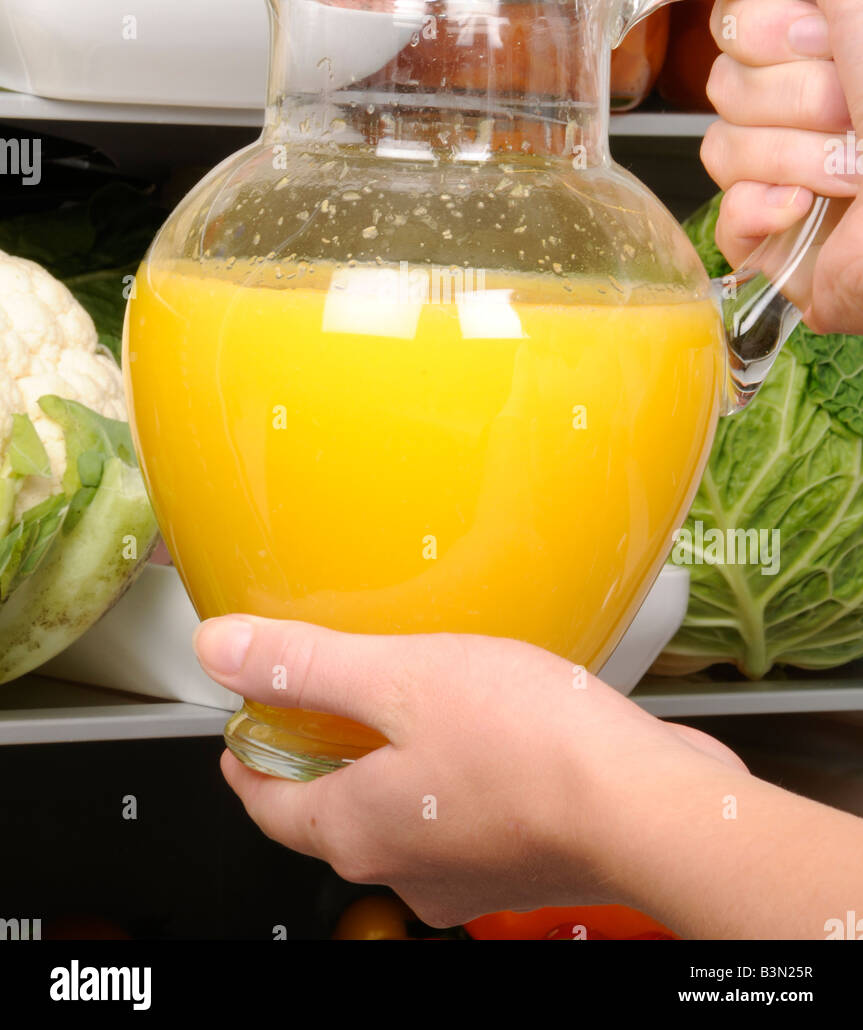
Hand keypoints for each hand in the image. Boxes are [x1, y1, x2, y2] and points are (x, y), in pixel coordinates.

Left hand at [194, 615, 743, 928]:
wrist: (647, 807)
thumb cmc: (530, 747)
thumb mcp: (400, 677)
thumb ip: (308, 666)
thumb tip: (219, 650)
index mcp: (357, 829)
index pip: (267, 804)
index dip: (247, 761)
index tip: (242, 731)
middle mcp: (405, 868)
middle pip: (334, 813)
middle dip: (322, 758)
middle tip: (322, 706)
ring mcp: (466, 874)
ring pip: (403, 816)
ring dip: (393, 766)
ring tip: (409, 704)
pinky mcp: (521, 861)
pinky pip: (462, 815)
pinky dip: (452, 776)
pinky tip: (484, 730)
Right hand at [656, 0, 862, 334]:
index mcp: (828, 39)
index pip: (734, 13)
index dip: (771, 28)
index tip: (829, 39)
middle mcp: (806, 100)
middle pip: (722, 78)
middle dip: (792, 94)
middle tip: (852, 105)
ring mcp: (787, 170)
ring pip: (722, 145)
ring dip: (795, 155)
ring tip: (856, 167)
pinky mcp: (774, 235)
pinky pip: (723, 213)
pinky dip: (765, 210)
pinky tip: (811, 209)